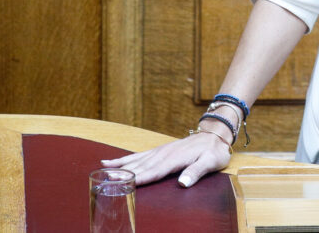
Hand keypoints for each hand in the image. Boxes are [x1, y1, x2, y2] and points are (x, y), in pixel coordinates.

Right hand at [101, 131, 230, 186]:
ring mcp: (160, 151)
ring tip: (103, 169)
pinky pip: (139, 155)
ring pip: (137, 159)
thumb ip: (196, 172)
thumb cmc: (213, 151)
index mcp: (175, 159)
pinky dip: (125, 159)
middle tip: (106, 179)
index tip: (126, 183)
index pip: (155, 171)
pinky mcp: (159, 151)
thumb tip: (183, 183)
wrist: (215, 135)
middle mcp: (164, 154)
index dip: (141, 178)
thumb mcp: (211, 162)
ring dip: (120, 165)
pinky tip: (112, 161)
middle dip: (124, 172)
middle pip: (141, 165)